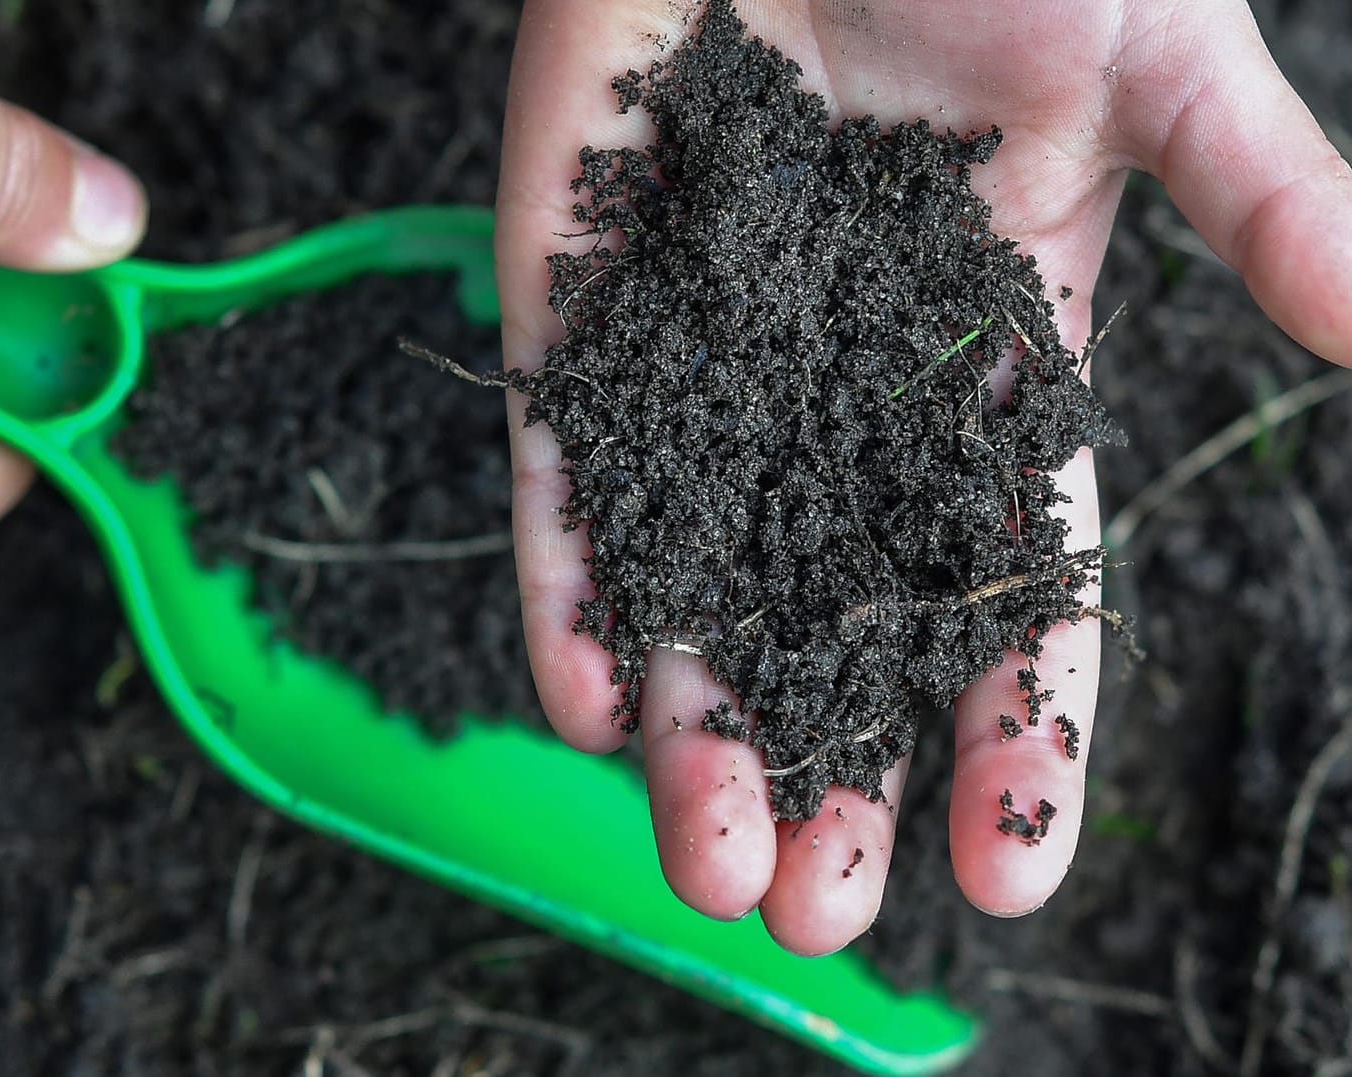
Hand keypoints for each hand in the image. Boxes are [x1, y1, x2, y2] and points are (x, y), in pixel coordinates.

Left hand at [497, 0, 1351, 953]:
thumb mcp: (1160, 67)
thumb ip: (1262, 200)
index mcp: (989, 355)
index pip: (1010, 580)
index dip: (1013, 727)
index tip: (1008, 871)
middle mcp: (838, 389)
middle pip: (836, 617)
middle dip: (833, 768)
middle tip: (822, 915)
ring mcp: (701, 354)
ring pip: (697, 572)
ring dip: (699, 725)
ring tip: (709, 870)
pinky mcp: (577, 302)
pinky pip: (567, 466)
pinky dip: (572, 579)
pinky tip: (587, 703)